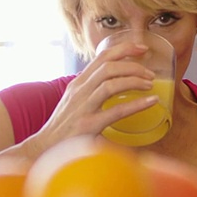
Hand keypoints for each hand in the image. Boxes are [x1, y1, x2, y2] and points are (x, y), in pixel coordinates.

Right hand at [31, 41, 158, 151]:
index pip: (102, 56)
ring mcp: (84, 107)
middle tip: (151, 72)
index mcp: (79, 82)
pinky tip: (150, 101)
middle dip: (133, 65)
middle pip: (108, 66)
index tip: (142, 48)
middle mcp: (80, 90)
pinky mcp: (89, 125)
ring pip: (111, 83)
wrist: (45, 148)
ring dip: (134, 81)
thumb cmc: (64, 126)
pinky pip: (117, 110)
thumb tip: (117, 82)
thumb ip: (93, 89)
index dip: (124, 49)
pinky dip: (137, 104)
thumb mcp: (76, 101)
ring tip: (150, 84)